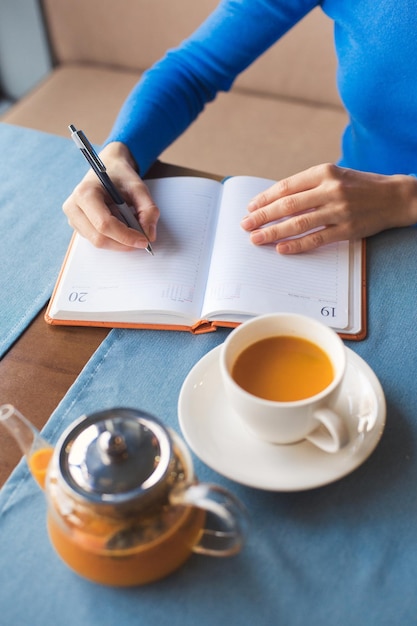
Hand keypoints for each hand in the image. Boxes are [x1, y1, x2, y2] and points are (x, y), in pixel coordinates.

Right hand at [63, 142, 159, 251]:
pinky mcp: (78, 226)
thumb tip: (149, 235)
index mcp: (85, 193)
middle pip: (100, 238)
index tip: (144, 241)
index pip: (104, 224)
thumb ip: (148, 210)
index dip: (125, 236)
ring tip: (132, 229)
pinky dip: (114, 240)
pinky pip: (97, 241)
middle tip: (143, 240)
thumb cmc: (121, 176)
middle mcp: (73, 207)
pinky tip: (122, 227)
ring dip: (120, 242)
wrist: (108, 168)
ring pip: (98, 243)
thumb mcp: (139, 187)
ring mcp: (73, 218)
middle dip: (124, 243)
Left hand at [241, 164, 416, 253]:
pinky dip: (296, 245)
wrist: (395, 196)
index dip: (265, 198)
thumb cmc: (359, 186)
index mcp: (324, 172)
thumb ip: (308, 186)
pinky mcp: (347, 229)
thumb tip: (276, 201)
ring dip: (273, 232)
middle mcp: (330, 189)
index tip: (250, 207)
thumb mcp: (335, 176)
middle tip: (245, 225)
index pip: (286, 186)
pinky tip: (281, 248)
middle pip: (287, 205)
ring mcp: (339, 210)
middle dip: (262, 216)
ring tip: (256, 238)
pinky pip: (316, 239)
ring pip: (298, 223)